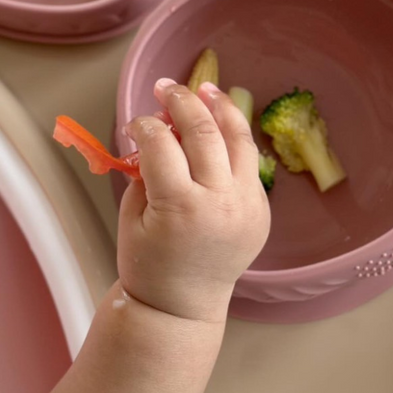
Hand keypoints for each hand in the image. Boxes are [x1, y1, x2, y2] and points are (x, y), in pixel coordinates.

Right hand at [117, 79, 270, 322]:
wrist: (182, 306)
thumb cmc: (148, 263)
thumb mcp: (131, 215)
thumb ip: (144, 170)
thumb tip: (157, 132)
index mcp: (180, 207)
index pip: (160, 144)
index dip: (144, 125)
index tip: (135, 123)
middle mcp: (220, 202)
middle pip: (203, 132)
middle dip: (181, 101)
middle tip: (165, 87)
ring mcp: (247, 206)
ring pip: (238, 139)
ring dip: (220, 107)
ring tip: (205, 88)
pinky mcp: (261, 210)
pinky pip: (249, 162)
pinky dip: (234, 137)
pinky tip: (220, 121)